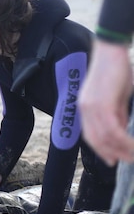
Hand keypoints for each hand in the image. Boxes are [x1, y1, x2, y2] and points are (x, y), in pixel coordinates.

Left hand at [80, 40, 133, 164]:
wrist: (111, 51)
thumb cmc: (116, 70)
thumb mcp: (116, 96)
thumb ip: (117, 113)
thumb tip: (121, 129)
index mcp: (86, 107)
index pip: (90, 135)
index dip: (101, 149)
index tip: (112, 160)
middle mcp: (85, 109)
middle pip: (95, 140)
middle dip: (110, 153)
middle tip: (125, 162)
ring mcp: (91, 107)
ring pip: (105, 137)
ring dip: (121, 149)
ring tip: (133, 156)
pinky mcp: (101, 104)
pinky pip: (112, 129)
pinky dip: (123, 140)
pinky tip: (132, 145)